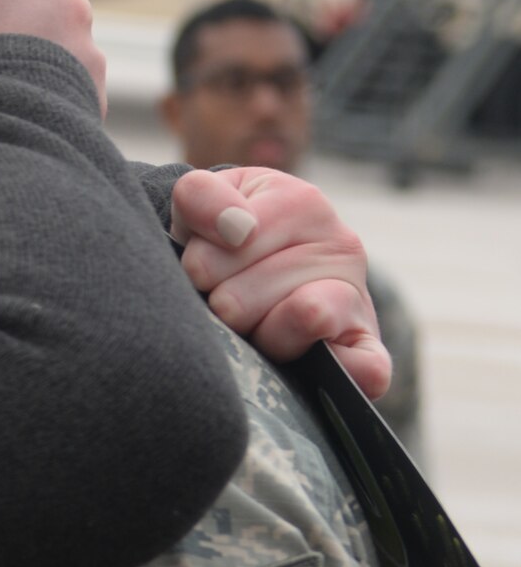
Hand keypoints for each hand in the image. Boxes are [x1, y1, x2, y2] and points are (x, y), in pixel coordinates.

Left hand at [170, 166, 388, 397]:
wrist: (255, 281)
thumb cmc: (222, 239)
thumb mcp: (203, 202)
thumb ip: (202, 197)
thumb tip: (237, 229)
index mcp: (303, 204)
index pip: (233, 243)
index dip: (199, 265)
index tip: (200, 268)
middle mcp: (342, 246)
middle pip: (247, 296)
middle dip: (221, 307)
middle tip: (227, 304)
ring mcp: (358, 299)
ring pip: (306, 317)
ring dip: (260, 336)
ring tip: (255, 329)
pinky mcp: (368, 351)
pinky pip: (368, 367)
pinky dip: (342, 370)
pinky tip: (308, 364)